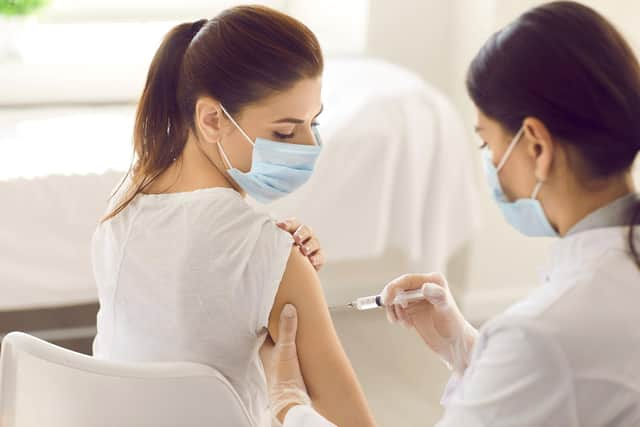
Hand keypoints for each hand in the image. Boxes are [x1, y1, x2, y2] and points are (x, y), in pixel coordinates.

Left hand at [260, 304, 310, 423]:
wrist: (291, 401)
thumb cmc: (282, 379)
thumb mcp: (286, 349)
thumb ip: (287, 329)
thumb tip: (288, 309)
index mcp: (264, 349)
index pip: (264, 329)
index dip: (269, 319)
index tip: (275, 308)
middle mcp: (270, 356)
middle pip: (274, 337)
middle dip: (280, 327)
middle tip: (289, 315)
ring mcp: (280, 363)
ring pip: (284, 345)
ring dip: (290, 338)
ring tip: (299, 326)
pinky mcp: (290, 370)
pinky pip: (293, 354)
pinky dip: (297, 348)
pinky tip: (305, 346)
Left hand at [277, 218, 324, 270]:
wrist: (290, 272)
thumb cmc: (280, 256)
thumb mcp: (276, 248)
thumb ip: (273, 242)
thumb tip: (265, 234)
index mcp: (293, 230)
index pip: (292, 224)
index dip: (288, 224)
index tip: (281, 226)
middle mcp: (305, 236)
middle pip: (305, 230)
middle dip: (301, 233)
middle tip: (296, 238)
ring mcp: (313, 246)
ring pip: (314, 242)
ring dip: (309, 246)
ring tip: (304, 251)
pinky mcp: (319, 257)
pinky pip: (320, 256)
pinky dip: (317, 258)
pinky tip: (312, 261)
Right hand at [381, 272, 477, 374]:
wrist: (454, 344)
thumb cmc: (453, 326)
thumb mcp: (445, 309)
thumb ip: (437, 295)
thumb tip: (424, 287)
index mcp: (433, 281)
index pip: (406, 280)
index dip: (393, 288)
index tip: (386, 301)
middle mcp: (424, 287)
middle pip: (398, 288)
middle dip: (392, 302)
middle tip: (393, 317)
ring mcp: (417, 298)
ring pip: (395, 300)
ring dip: (395, 312)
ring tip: (404, 324)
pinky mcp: (413, 309)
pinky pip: (396, 309)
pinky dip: (397, 316)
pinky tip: (407, 325)